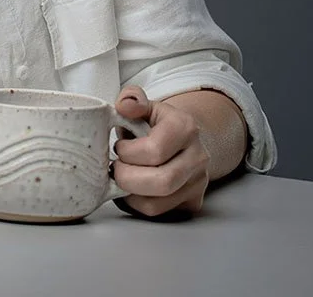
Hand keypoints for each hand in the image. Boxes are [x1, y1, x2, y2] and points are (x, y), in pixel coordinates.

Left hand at [111, 85, 209, 218]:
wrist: (184, 139)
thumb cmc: (157, 123)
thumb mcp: (145, 103)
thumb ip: (131, 99)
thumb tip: (124, 106)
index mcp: (185, 127)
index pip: (154, 150)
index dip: (128, 152)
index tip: (119, 147)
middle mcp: (197, 157)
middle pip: (161, 182)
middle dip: (127, 178)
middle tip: (115, 168)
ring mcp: (198, 182)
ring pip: (157, 204)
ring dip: (130, 194)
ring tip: (122, 177)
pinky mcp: (192, 202)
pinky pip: (159, 213)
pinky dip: (137, 204)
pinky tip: (132, 188)